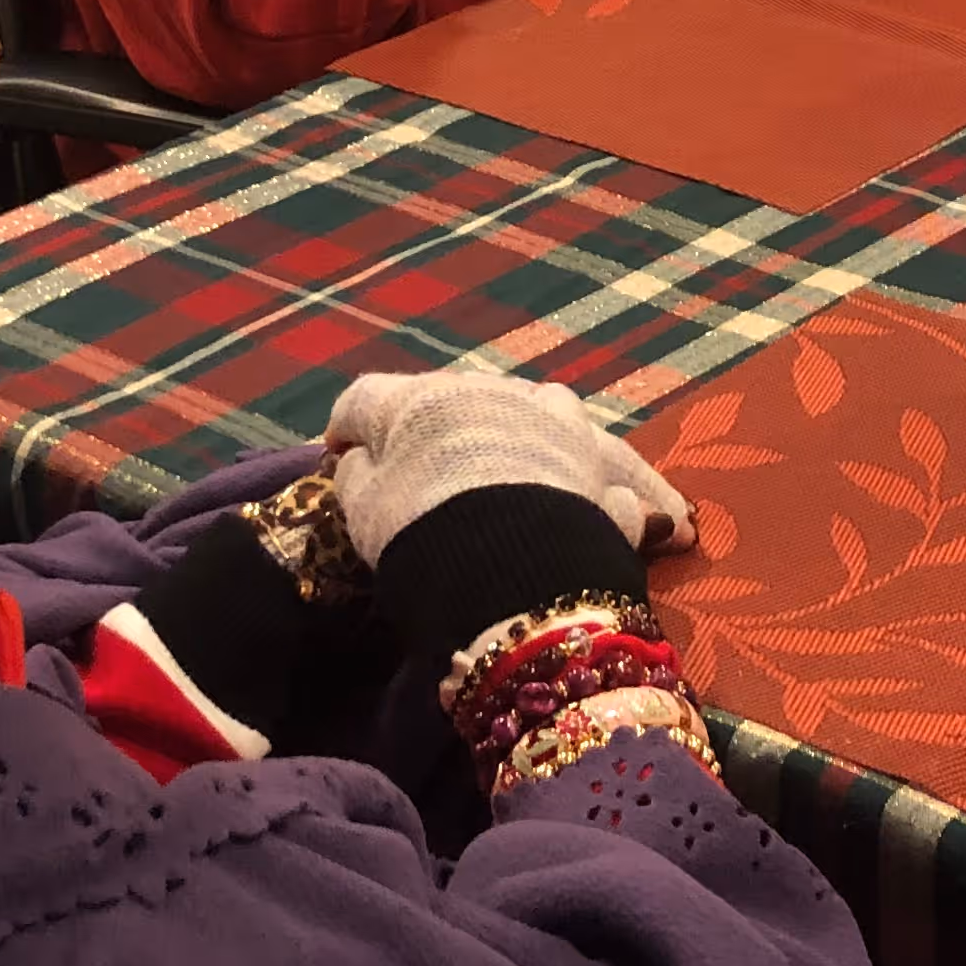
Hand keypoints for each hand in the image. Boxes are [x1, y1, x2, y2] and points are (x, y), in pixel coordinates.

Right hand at [323, 366, 696, 568]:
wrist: (516, 571)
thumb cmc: (424, 534)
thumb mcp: (363, 512)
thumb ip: (357, 476)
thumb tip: (357, 458)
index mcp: (423, 400)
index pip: (369, 398)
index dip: (349, 426)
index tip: (342, 453)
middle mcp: (494, 395)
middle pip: (462, 402)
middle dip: (448, 429)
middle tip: (434, 468)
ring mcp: (557, 423)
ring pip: (546, 416)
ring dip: (534, 439)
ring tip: (539, 472)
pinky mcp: (603, 463)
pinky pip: (604, 469)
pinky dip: (605, 488)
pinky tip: (623, 512)